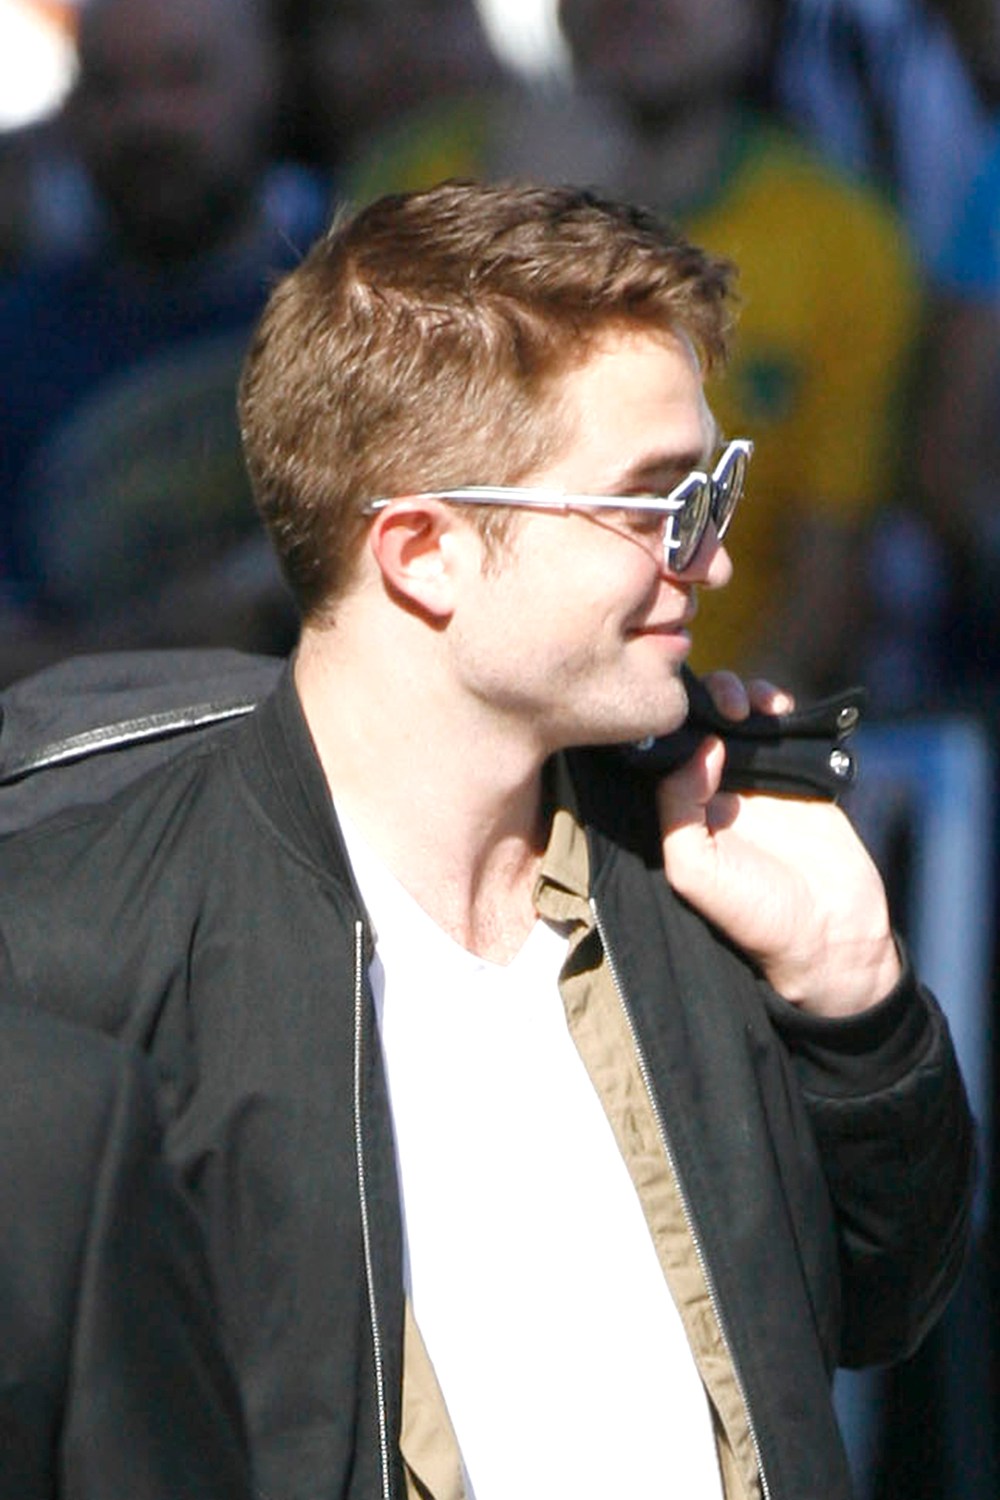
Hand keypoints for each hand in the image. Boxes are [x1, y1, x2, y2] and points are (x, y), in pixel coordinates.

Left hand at [657, 673, 900, 1016]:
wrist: (830, 933)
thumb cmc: (754, 913)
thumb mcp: (693, 869)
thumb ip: (678, 808)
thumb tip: (702, 748)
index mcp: (680, 809)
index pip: (661, 749)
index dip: (665, 722)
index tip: (677, 711)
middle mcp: (713, 788)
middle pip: (697, 721)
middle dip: (704, 701)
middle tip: (722, 710)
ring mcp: (756, 777)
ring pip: (738, 714)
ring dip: (739, 695)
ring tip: (747, 708)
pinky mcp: (798, 771)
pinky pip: (781, 723)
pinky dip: (776, 704)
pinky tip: (777, 707)